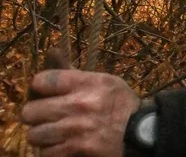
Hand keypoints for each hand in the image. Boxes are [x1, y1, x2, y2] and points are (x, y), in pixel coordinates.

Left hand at [21, 69, 139, 156]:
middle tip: (46, 117)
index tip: (45, 93)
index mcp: (87, 83)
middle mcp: (79, 104)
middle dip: (36, 116)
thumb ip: (74, 73)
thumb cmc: (122, 105)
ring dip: (42, 136)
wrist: (143, 133)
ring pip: (35, 134)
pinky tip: (62, 145)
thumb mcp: (104, 82)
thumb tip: (51, 51)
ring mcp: (76, 129)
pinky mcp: (77, 149)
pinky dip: (51, 151)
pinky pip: (47, 153)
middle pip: (30, 111)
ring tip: (53, 134)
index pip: (41, 81)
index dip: (39, 87)